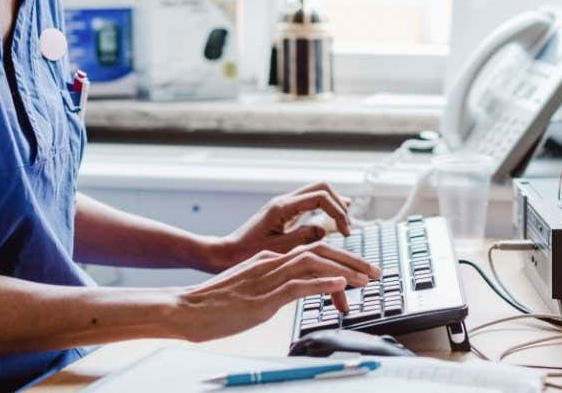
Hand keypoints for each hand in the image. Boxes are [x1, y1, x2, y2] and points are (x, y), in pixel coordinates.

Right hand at [164, 243, 381, 342]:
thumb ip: (273, 287)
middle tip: (375, 273)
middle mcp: (272, 262)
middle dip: (352, 261)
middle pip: (321, 252)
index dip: (341, 260)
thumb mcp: (251, 290)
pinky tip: (340, 287)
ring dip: (344, 271)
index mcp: (270, 259)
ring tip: (366, 280)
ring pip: (314, 264)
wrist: (185, 310)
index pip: (314, 253)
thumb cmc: (215, 305)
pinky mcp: (262, 297)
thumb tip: (295, 292)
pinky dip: (321, 284)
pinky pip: (297, 286)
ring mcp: (267, 278)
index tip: (361, 272)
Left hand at [209, 182, 356, 270]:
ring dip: (334, 205)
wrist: (226, 253)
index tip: (345, 232)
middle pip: (322, 187)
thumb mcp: (279, 249)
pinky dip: (325, 209)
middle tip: (346, 227)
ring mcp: (285, 205)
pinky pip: (310, 203)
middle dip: (339, 204)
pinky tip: (333, 221)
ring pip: (317, 192)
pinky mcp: (285, 213)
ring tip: (345, 224)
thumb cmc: (247, 253)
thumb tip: (325, 229)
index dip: (338, 212)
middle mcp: (285, 201)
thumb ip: (304, 236)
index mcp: (283, 207)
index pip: (321, 196)